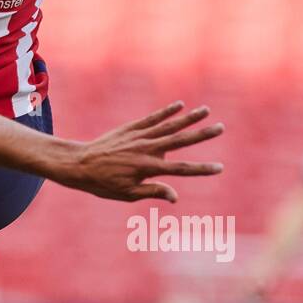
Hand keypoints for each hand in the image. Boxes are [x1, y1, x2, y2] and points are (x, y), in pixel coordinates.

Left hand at [57, 101, 223, 201]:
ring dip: (188, 118)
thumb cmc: (103, 183)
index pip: (181, 169)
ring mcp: (139, 136)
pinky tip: (179, 105)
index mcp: (148, 168)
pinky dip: (166, 112)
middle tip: (221, 127)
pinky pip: (152, 118)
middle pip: (180, 141)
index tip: (219, 167)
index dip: (201, 169)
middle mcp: (147, 149)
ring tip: (206, 110)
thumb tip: (175, 197)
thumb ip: (153, 191)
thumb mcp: (127, 194)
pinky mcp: (131, 128)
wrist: (80, 164)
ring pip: (169, 125)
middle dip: (202, 134)